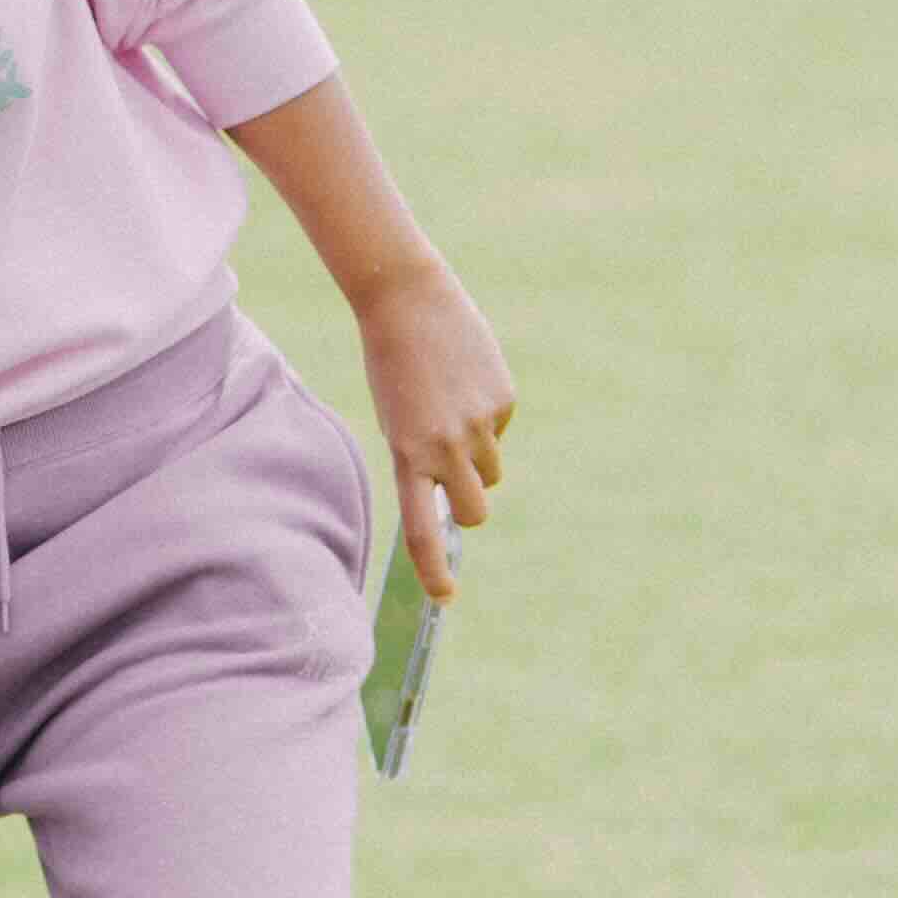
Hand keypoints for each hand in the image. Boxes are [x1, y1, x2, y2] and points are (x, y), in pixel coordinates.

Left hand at [354, 256, 513, 601]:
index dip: (434, 570)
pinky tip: (464, 380)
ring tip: (449, 409)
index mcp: (408, 455)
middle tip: (455, 485)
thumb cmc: (392, 365)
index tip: (444, 597)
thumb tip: (459, 492)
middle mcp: (446, 447)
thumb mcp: (395, 420)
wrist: (407, 300)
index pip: (422, 530)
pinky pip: (501, 428)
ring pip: (492, 470)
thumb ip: (423, 458)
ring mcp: (480, 425)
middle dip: (469, 507)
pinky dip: (487, 414)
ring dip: (478, 455)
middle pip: (474, 512)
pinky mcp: (505, 400)